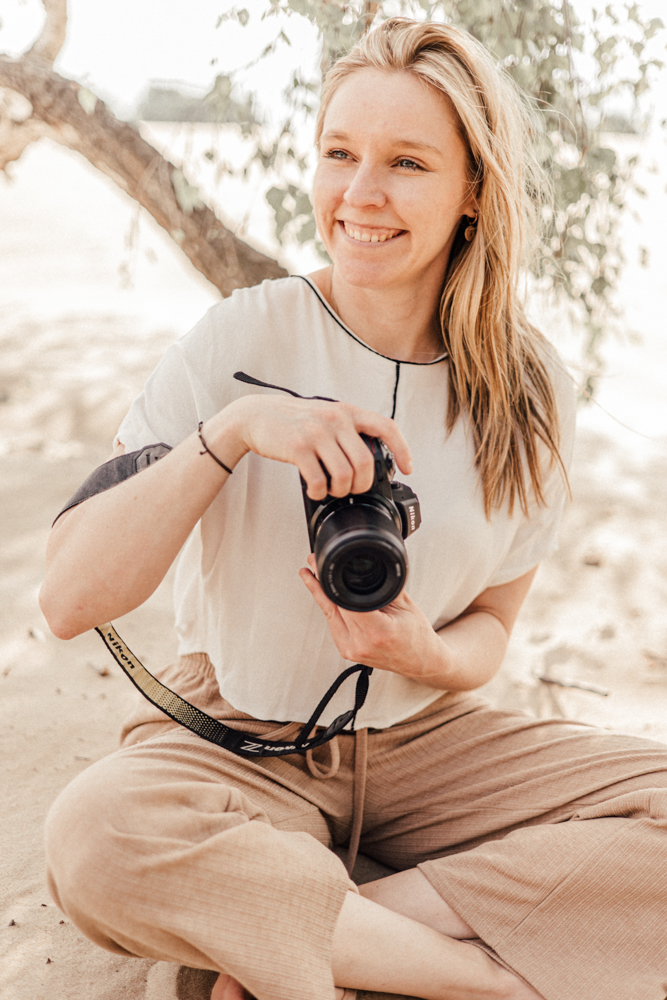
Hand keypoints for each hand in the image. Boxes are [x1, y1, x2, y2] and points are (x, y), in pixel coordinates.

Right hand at [204, 394, 411, 499]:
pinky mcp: (297, 448)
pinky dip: (319, 493)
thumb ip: (348, 430)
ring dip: (341, 491)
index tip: (407, 468)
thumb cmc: (294, 421)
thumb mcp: (326, 415)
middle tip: (352, 489)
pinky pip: (318, 481)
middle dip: (362, 484)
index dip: (402, 449)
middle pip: (365, 462)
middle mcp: (335, 419)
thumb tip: (370, 459)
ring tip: (332, 490)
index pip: (386, 426)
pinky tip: (315, 490)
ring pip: (345, 475)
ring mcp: (316, 433)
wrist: (256, 416)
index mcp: (347, 412)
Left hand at [299, 555, 451, 684]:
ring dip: (320, 594)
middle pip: (334, 607)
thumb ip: (387, 584)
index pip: (346, 601)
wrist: (421, 663)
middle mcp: (361, 643)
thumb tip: (372, 563)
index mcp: (378, 631)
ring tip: (311, 574)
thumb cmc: (417, 635)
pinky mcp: (347, 652)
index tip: (323, 566)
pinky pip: (334, 625)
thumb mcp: (406, 605)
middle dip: (321, 583)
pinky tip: (325, 593)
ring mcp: (351, 650)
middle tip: (313, 563)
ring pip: (329, 615)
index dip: (332, 582)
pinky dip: (331, 608)